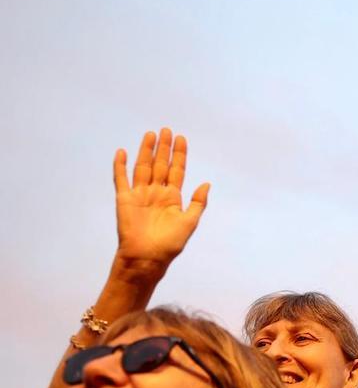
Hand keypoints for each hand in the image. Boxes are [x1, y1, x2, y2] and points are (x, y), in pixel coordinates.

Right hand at [114, 129, 210, 272]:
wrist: (147, 257)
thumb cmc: (170, 244)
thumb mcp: (190, 221)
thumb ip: (198, 202)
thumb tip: (207, 183)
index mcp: (172, 197)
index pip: (176, 170)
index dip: (179, 155)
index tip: (181, 138)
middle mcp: (156, 193)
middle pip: (160, 165)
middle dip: (164, 148)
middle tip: (166, 130)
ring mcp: (140, 195)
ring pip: (143, 167)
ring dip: (146, 151)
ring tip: (150, 134)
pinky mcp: (125, 199)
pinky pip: (121, 180)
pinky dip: (120, 166)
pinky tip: (122, 152)